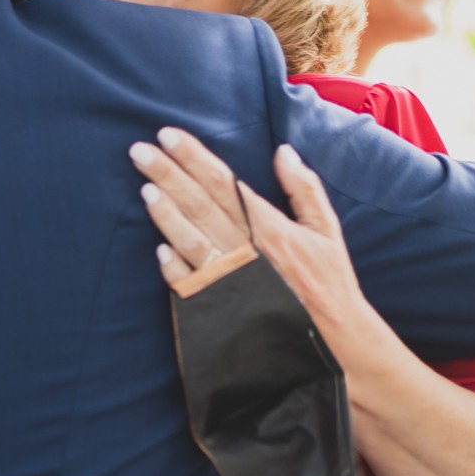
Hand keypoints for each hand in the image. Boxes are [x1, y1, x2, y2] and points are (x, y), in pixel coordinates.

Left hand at [131, 130, 364, 330]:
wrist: (334, 340)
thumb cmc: (329, 281)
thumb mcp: (325, 229)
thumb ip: (304, 188)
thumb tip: (283, 151)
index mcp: (268, 227)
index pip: (222, 182)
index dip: (194, 157)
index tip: (168, 135)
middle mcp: (246, 250)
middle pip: (199, 204)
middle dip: (168, 174)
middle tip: (140, 151)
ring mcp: (231, 281)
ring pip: (191, 240)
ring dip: (166, 214)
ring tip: (145, 188)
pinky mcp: (221, 308)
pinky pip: (191, 286)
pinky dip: (174, 269)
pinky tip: (158, 249)